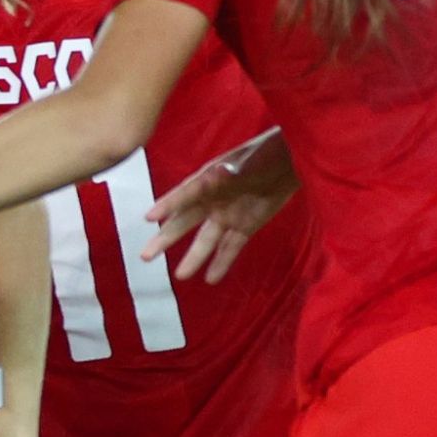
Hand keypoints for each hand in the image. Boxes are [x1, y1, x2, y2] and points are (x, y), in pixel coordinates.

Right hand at [143, 126, 297, 282]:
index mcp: (207, 181)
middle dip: (165, 239)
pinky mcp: (245, 228)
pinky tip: (211, 279)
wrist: (291, 162)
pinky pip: (231, 248)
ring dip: (194, 257)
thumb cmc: (261, 156)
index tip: (148, 218)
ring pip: (206, 240)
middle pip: (184, 223)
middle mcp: (211, 201)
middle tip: (145, 257)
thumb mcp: (240, 164)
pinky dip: (222, 263)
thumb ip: (224, 174)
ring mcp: (227, 216)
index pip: (183, 195)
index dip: (167, 205)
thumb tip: (209, 177)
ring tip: (181, 276)